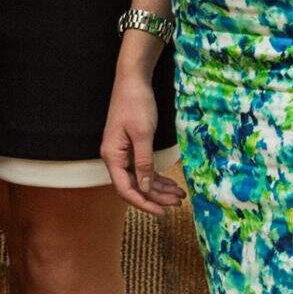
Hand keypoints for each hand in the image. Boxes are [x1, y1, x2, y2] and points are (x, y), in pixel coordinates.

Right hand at [100, 70, 183, 215]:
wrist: (133, 81)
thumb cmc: (136, 104)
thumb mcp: (143, 134)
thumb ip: (143, 162)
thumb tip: (146, 188)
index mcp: (112, 156)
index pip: (125, 189)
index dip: (144, 203)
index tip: (163, 212)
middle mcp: (115, 157)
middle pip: (133, 186)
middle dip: (156, 197)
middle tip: (178, 203)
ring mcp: (122, 152)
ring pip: (140, 179)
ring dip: (159, 188)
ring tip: (179, 195)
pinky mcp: (131, 147)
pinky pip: (142, 168)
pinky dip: (157, 177)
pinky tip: (170, 182)